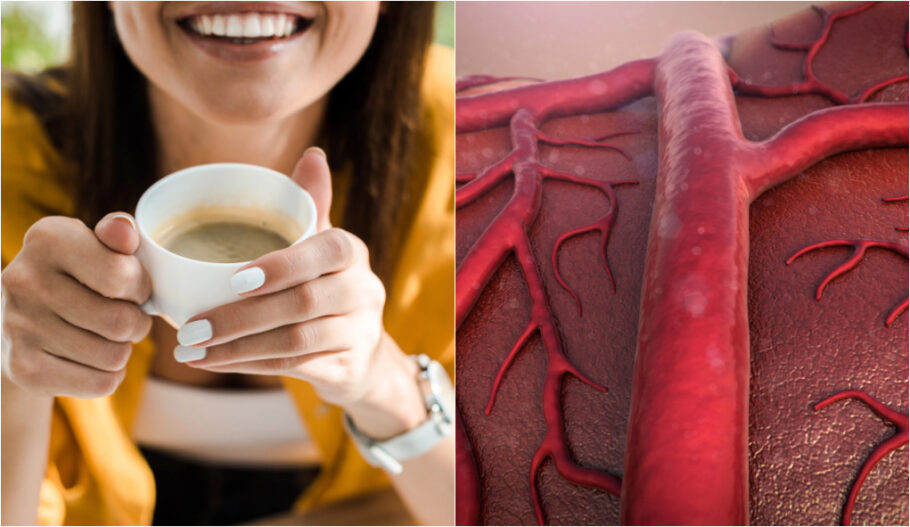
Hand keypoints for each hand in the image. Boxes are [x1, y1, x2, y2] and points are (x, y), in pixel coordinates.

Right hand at [1, 214, 152, 397]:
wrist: (19, 321)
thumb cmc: (77, 277)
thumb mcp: (96, 247)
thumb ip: (118, 235)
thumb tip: (124, 228)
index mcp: (47, 239)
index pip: (121, 275)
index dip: (141, 288)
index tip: (133, 289)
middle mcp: (23, 280)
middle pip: (121, 322)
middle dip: (137, 323)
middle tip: (126, 319)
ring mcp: (18, 326)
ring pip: (114, 356)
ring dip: (123, 350)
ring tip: (107, 338)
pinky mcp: (23, 369)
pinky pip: (100, 384)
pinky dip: (109, 375)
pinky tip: (93, 359)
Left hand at [176, 148, 424, 434]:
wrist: (362, 352)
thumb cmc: (327, 288)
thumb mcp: (323, 248)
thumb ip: (311, 206)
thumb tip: (313, 155)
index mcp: (354, 253)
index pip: (326, 251)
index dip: (282, 264)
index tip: (234, 278)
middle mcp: (365, 291)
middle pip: (302, 302)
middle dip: (240, 316)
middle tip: (190, 326)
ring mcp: (359, 332)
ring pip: (295, 340)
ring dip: (237, 346)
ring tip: (191, 349)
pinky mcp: (348, 368)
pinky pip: (294, 367)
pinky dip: (249, 365)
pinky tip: (214, 362)